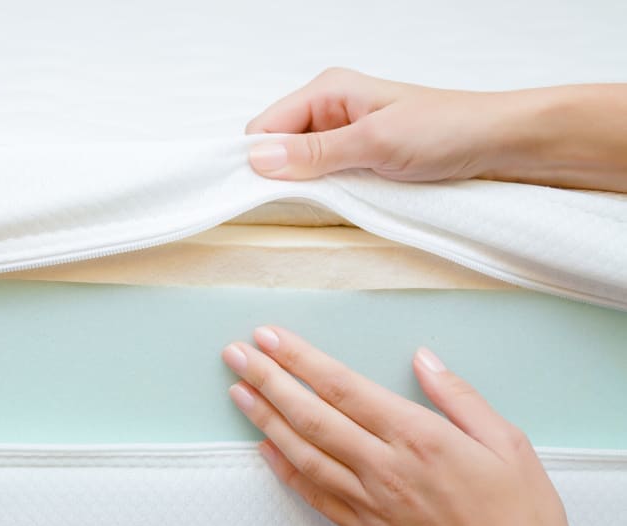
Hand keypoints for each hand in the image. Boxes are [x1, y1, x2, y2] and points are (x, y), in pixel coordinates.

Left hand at [221, 327, 623, 525]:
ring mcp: (370, 503)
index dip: (300, 359)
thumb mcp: (506, 440)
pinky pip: (314, 496)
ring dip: (265, 420)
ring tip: (239, 393)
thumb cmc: (520, 517)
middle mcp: (384, 468)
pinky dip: (285, 470)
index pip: (342, 386)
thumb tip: (424, 359)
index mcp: (417, 437)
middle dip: (267, 380)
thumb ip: (457, 396)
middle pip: (310, 415)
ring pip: (302, 454)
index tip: (270, 338)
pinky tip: (266, 450)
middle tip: (236, 356)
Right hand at [245, 68, 626, 192]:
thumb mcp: (374, 143)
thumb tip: (257, 160)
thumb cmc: (446, 131)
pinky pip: (322, 179)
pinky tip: (340, 203)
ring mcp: (344, 135)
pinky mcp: (359, 159)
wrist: (501, 145)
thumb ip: (314, 153)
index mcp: (327, 90)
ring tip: (330, 201)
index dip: (256, 162)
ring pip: (298, 167)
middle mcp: (330, 109)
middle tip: (303, 202)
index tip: (260, 196)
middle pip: (276, 148)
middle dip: (280, 177)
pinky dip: (325, 194)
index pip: (263, 128)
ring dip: (306, 189)